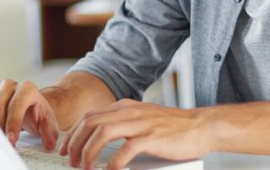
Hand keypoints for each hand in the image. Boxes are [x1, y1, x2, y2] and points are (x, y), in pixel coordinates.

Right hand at [0, 79, 59, 150]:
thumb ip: (49, 132)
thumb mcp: (48, 123)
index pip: (16, 105)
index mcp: (27, 88)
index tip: (11, 139)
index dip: (13, 123)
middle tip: (2, 142)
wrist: (31, 107)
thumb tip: (48, 144)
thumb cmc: (38, 114)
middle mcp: (10, 86)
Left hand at [60, 99, 211, 169]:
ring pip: (102, 134)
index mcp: (126, 107)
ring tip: (86, 168)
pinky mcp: (152, 137)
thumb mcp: (144, 120)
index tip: (67, 150)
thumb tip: (101, 140)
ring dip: (89, 153)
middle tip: (72, 162)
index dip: (73, 134)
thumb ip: (124, 125)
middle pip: (90, 123)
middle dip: (75, 144)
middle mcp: (130, 111)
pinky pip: (125, 150)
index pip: (90, 117)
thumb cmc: (175, 127)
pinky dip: (113, 163)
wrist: (202, 126)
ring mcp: (141, 123)